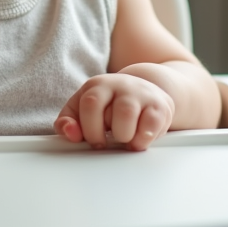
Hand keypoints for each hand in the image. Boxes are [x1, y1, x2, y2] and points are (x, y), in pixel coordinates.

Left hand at [54, 73, 173, 150]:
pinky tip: (139, 138)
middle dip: (108, 135)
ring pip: (128, 117)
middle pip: (110, 114)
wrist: (144, 90)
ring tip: (124, 138)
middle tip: (110, 139)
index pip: (90, 104)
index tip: (94, 141)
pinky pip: (151, 126)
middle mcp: (120, 85)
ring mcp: (141, 93)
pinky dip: (143, 140)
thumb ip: (67, 122)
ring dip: (124, 137)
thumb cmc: (109, 105)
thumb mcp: (83, 110)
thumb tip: (69, 132)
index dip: (90, 129)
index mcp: (97, 86)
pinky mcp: (160, 105)